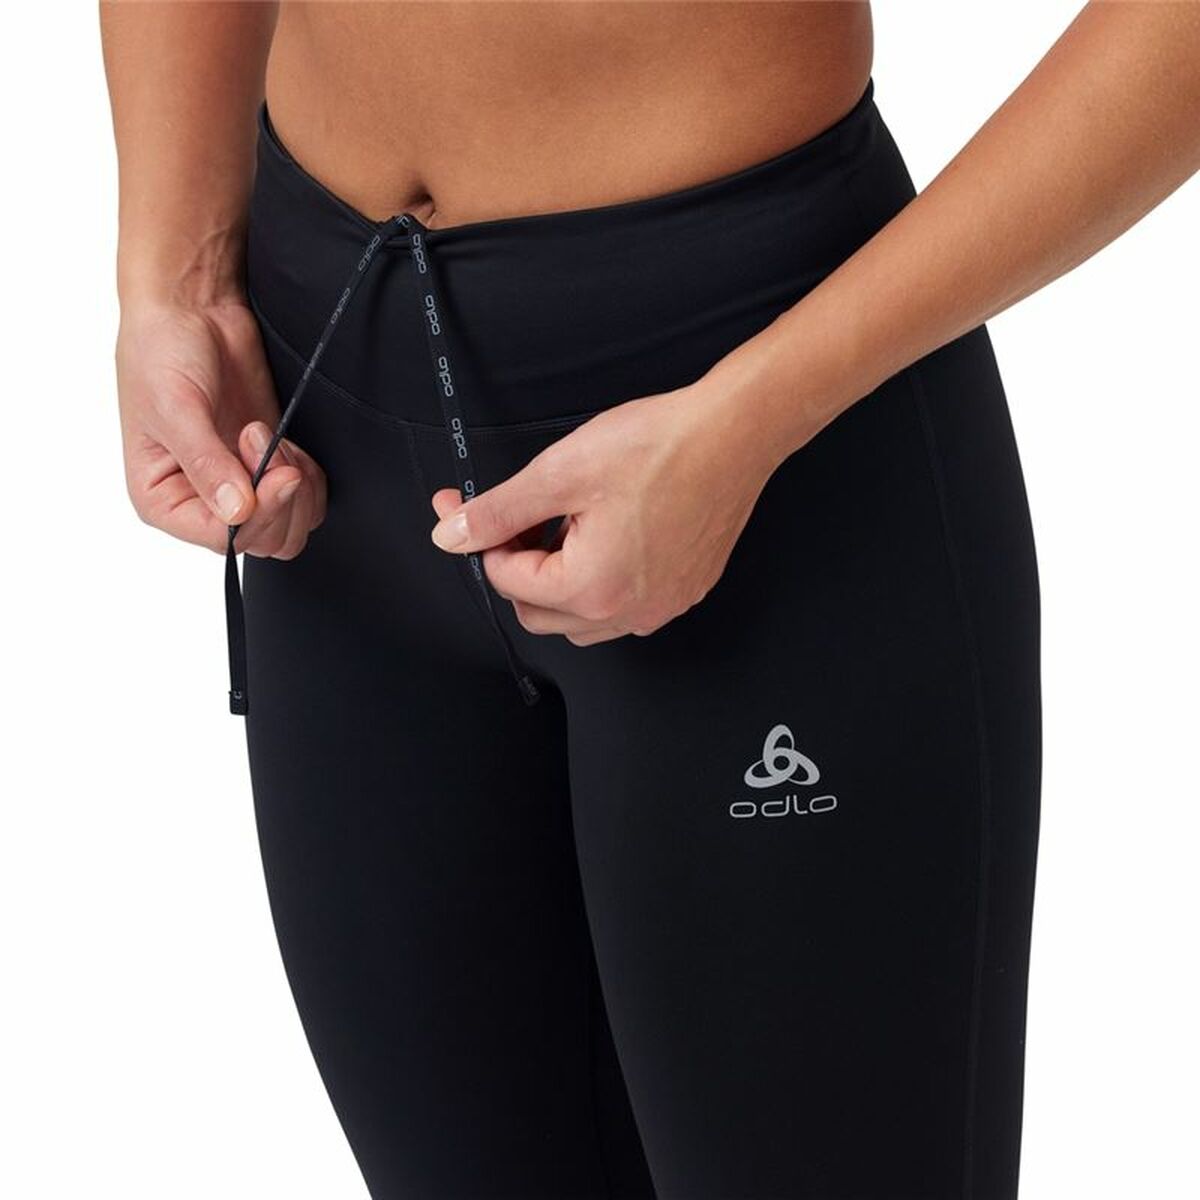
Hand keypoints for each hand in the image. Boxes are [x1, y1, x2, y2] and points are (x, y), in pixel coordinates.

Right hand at [114, 297, 326, 556]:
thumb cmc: (160, 352)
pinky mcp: (268, 467)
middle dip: (278, 495)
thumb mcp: (176, 409)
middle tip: (264, 439)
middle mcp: (201, 502)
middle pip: (263, 540)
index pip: (224, 539)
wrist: (192, 311)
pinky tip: (288, 442)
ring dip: (296, 486)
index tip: (278, 473)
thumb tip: (236, 512)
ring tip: (270, 437)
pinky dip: (309, 476)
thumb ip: (207, 464)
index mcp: (163, 500)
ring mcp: (239, 486)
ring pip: (290, 526)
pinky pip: (306, 500)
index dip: (259, 513)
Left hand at [428, 382, 779, 645]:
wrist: (733, 435)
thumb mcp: (559, 473)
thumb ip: (499, 512)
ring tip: (565, 524)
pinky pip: (622, 607)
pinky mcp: (682, 592)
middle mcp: (627, 612)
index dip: (484, 540)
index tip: (468, 508)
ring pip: (579, 618)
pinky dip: (599, 582)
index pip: (507, 582)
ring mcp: (659, 608)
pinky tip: (604, 534)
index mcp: (591, 589)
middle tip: (518, 517)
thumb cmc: (660, 448)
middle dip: (517, 567)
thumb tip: (453, 536)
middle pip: (538, 612)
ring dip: (557, 580)